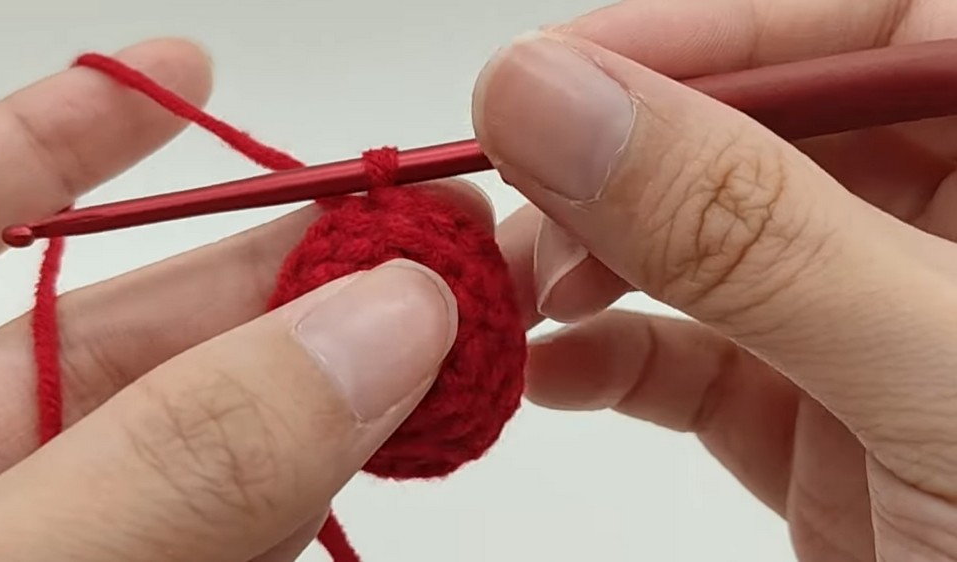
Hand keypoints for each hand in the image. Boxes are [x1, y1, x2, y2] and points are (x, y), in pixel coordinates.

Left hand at [0, 38, 480, 560]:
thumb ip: (174, 458)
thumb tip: (377, 324)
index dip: (62, 136)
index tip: (186, 64)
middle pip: (130, 343)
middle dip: (278, 280)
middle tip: (423, 237)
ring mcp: (77, 549)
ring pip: (205, 440)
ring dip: (324, 385)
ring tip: (441, 334)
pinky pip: (237, 530)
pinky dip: (311, 491)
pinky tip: (378, 455)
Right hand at [474, 1, 956, 558]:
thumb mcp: (936, 374)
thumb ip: (746, 228)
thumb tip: (556, 97)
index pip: (859, 23)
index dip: (698, 35)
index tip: (547, 75)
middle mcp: (951, 230)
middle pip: (752, 131)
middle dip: (614, 163)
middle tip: (507, 196)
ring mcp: (870, 325)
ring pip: (700, 247)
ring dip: (588, 263)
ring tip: (511, 295)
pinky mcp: (812, 419)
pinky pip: (688, 359)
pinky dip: (605, 360)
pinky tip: (549, 371)